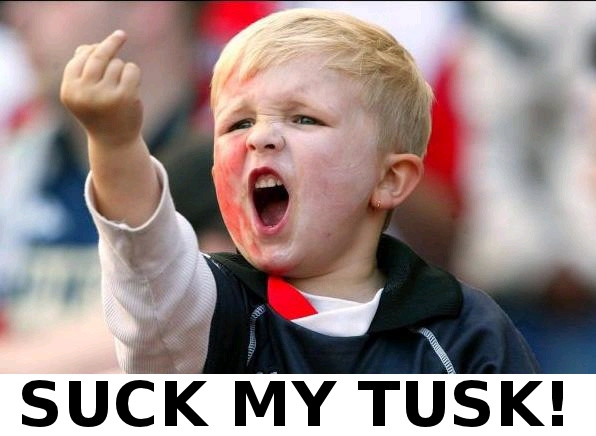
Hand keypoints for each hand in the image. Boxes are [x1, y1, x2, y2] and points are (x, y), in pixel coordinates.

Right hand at [60, 30, 142, 148]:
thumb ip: (81, 72)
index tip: (101, 44)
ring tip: (120, 88)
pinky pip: (131, 69)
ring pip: (116, 64)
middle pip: (97, 56)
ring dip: (122, 70)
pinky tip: (132, 86)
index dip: (91, 50)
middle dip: (110, 43)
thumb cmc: (98, 114)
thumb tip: (84, 48)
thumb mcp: (84, 94)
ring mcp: (106, 95)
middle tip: (121, 35)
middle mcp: (85, 93)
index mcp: (70, 91)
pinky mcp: (126, 96)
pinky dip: (133, 73)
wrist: (114, 142)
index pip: (79, 59)